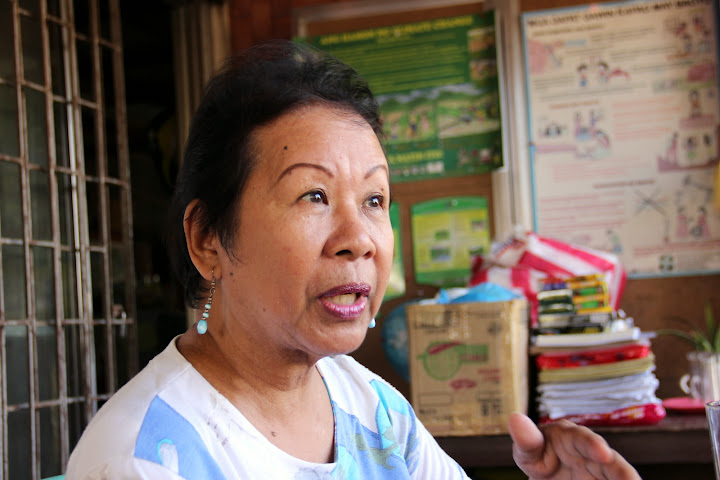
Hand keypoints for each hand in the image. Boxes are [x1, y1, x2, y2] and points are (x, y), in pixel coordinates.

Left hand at [507, 412, 640, 479]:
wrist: (547, 474)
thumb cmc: (537, 456)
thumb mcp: (528, 452)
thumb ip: (526, 440)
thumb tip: (514, 417)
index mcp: (573, 437)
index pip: (584, 439)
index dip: (594, 446)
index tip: (603, 454)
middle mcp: (594, 452)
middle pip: (614, 463)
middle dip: (624, 473)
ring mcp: (604, 470)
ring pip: (621, 475)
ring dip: (627, 479)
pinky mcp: (607, 479)